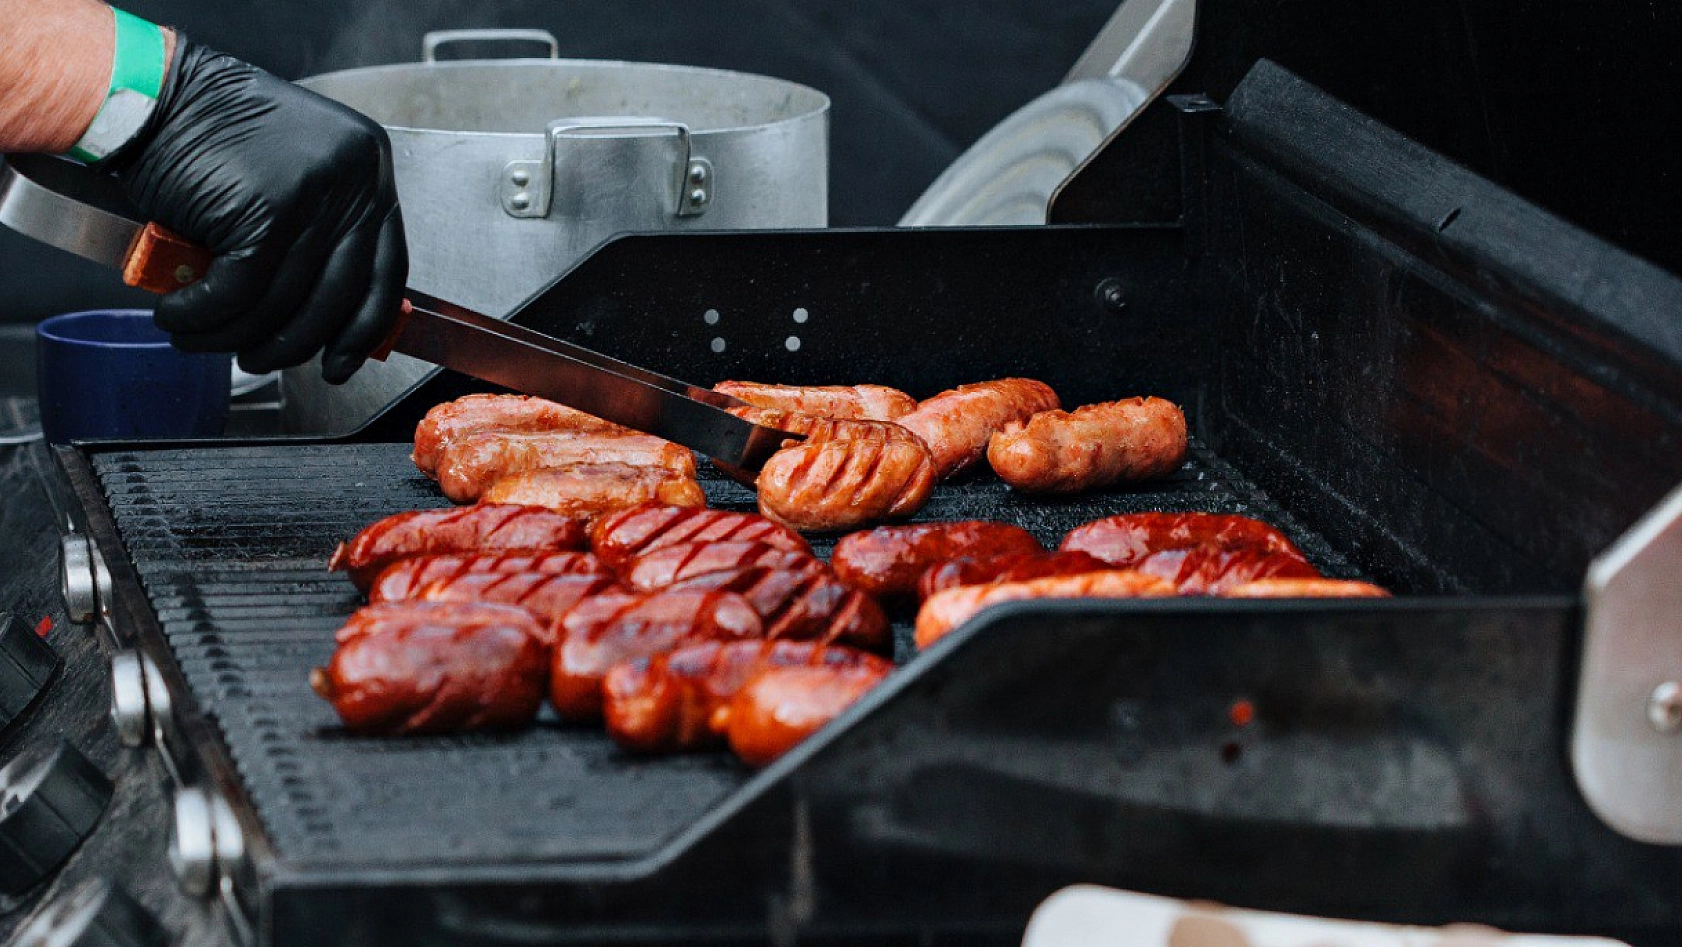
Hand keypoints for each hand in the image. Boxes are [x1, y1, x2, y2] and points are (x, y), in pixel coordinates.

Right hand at [109, 37, 405, 383]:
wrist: (151, 95)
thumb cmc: (214, 137)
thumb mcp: (294, 176)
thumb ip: (322, 231)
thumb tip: (334, 319)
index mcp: (371, 169)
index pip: (387, 271)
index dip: (363, 329)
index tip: (342, 362)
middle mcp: (355, 179)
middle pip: (337, 298)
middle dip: (292, 344)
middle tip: (257, 360)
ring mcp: (314, 194)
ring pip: (282, 303)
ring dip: (235, 336)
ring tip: (200, 340)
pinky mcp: (266, 211)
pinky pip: (237, 293)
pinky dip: (202, 316)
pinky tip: (178, 318)